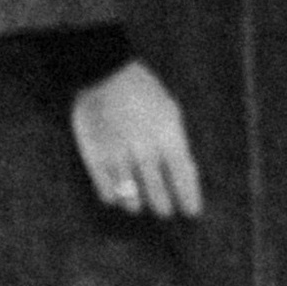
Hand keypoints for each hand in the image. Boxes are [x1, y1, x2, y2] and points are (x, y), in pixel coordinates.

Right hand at [71, 60, 201, 220]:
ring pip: (132, 200)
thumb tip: (182, 176)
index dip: (189, 199)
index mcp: (168, 136)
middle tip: (164, 210)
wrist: (103, 73)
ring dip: (138, 204)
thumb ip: (176, 143)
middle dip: (164, 206)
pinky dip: (114, 198)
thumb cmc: (143, 91)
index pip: (183, 179)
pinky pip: (107, 193)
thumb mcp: (170, 111)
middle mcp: (144, 150)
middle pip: (158, 196)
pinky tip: (118, 195)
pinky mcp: (95, 159)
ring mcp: (119, 157)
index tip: (191, 212)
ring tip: (140, 204)